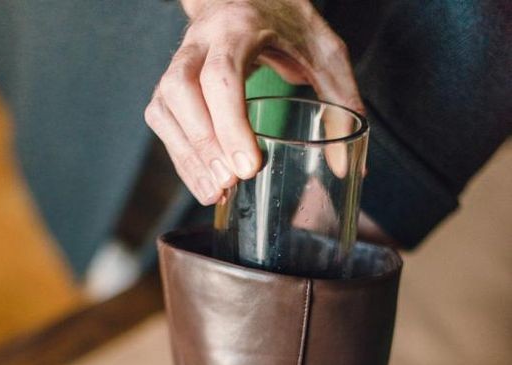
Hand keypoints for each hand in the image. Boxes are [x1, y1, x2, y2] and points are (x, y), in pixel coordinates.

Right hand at [144, 0, 362, 204]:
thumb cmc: (288, 24)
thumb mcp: (325, 53)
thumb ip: (342, 104)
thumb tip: (348, 167)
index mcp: (239, 27)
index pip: (222, 76)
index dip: (231, 125)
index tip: (248, 168)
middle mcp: (200, 41)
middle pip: (182, 91)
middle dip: (204, 144)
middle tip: (230, 184)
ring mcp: (179, 61)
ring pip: (165, 109)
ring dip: (188, 157)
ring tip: (215, 193)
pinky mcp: (171, 84)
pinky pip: (163, 123)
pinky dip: (181, 157)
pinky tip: (203, 182)